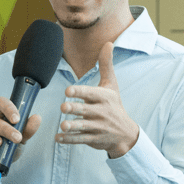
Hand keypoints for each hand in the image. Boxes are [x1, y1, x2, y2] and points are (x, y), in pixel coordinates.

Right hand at [0, 95, 41, 179]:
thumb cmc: (7, 148)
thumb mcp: (20, 140)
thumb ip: (27, 130)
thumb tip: (37, 117)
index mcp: (0, 117)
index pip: (1, 103)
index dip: (8, 108)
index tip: (17, 119)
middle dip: (6, 129)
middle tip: (17, 138)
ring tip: (0, 143)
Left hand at [56, 41, 139, 157]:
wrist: (125, 133)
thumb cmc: (115, 105)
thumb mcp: (112, 85)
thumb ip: (106, 65)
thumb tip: (108, 43)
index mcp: (104, 98)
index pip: (91, 94)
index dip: (80, 92)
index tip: (68, 90)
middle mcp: (101, 113)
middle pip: (86, 110)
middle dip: (74, 109)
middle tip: (63, 107)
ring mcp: (97, 127)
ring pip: (83, 127)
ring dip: (72, 126)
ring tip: (62, 126)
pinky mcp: (93, 139)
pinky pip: (80, 139)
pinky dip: (68, 140)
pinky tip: (57, 138)